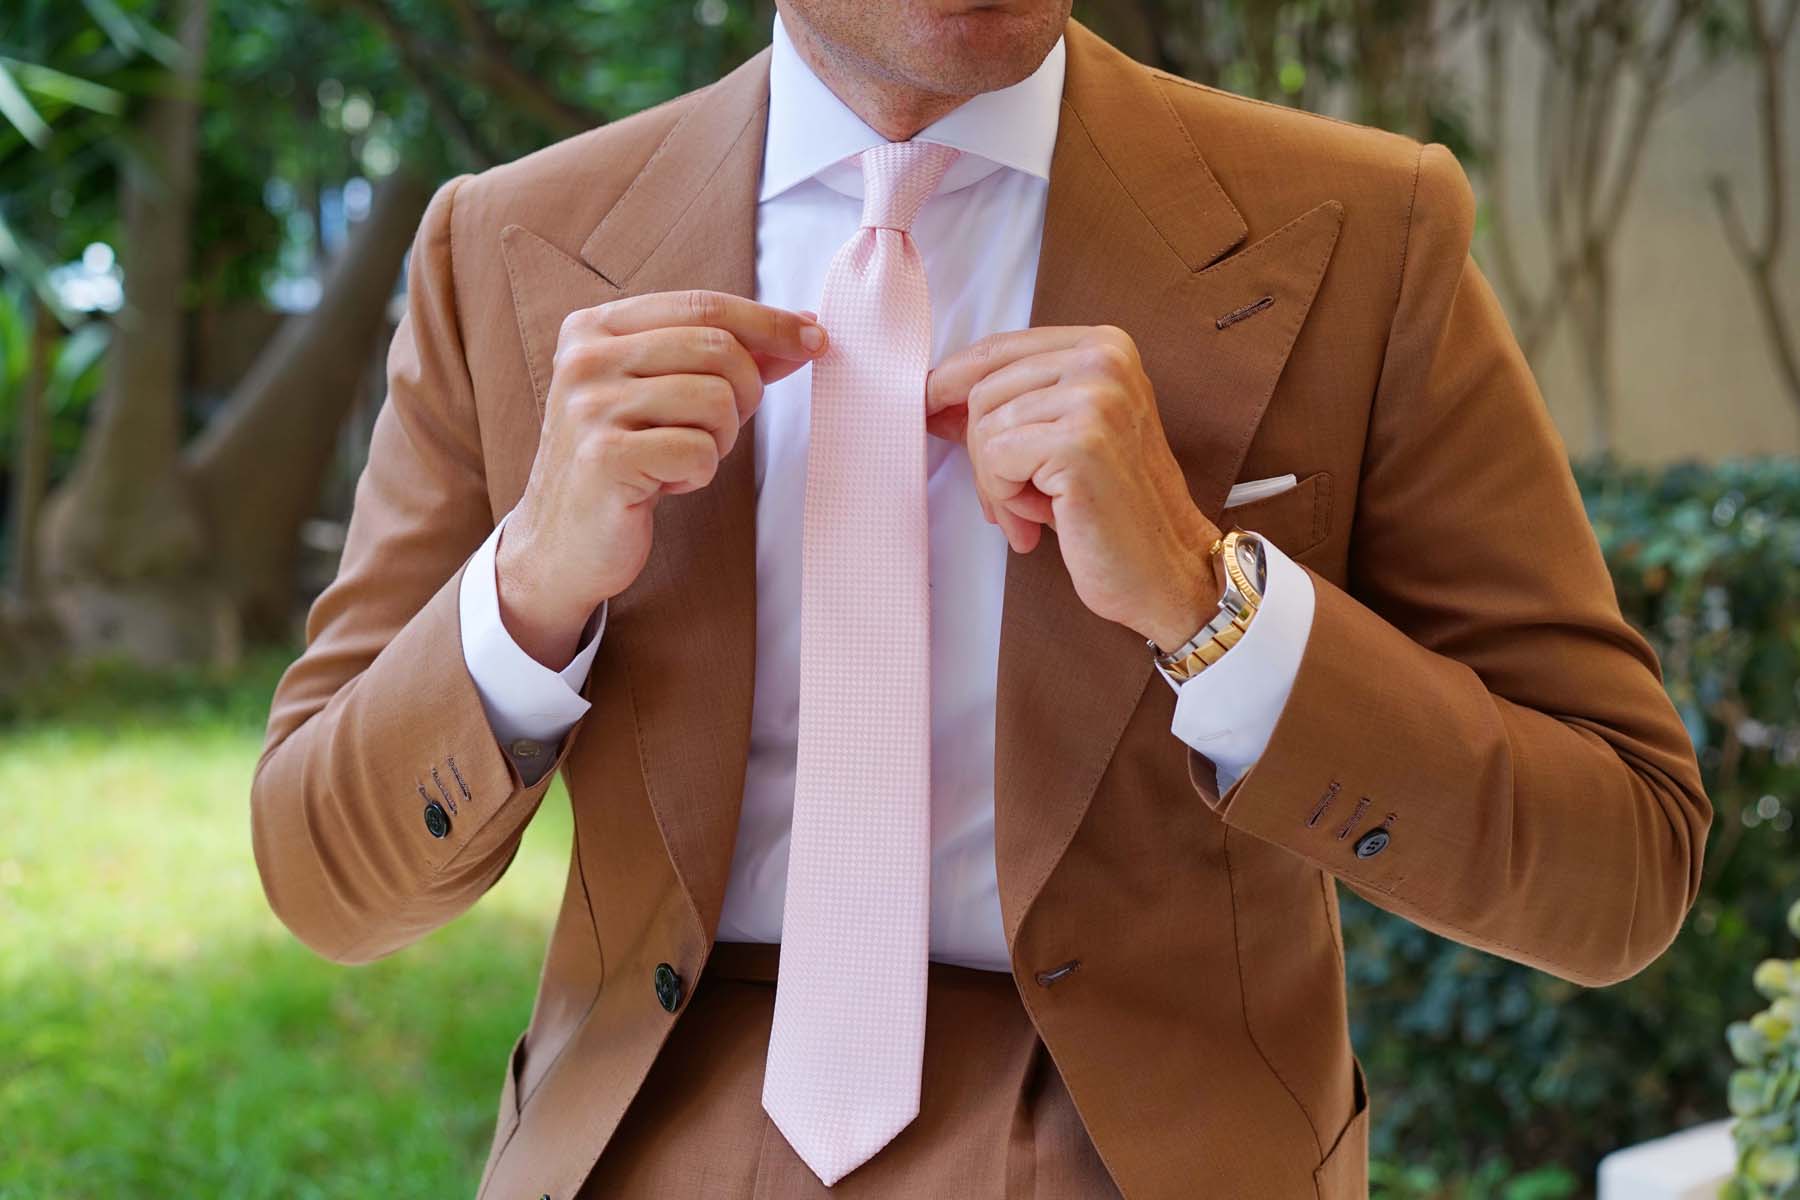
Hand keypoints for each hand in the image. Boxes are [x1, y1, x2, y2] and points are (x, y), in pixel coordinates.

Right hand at [499, 290, 827, 666]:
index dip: (768, 321)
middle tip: (720, 428)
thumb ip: (719, 355)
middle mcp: (586, 358)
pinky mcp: (606, 458)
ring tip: (680, 456)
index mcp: (595, 326)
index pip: (703, 305)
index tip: (814, 338)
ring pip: (717, 400)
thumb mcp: (660, 391)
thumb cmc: (621, 460)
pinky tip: (664, 483)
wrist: (562, 542)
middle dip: (745, 392)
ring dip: (719, 439)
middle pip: (718, 348)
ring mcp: (591, 408)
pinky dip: (697, 473)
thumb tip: (802, 329)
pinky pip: (700, 452)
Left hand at [925, 325, 1222, 650]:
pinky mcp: (1081, 441)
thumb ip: (1010, 405)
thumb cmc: (1113, 511)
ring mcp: (1096, 396)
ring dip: (996, 482)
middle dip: (982, 452)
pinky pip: (994, 459)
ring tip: (1037, 510)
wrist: (1165, 571)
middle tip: (1013, 498)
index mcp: (1104, 345)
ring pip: (984, 425)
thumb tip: (935, 394)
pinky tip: (1042, 518)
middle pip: (982, 388)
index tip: (928, 408)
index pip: (997, 348)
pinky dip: (1005, 498)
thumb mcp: (1060, 437)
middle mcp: (1104, 359)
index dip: (953, 382)